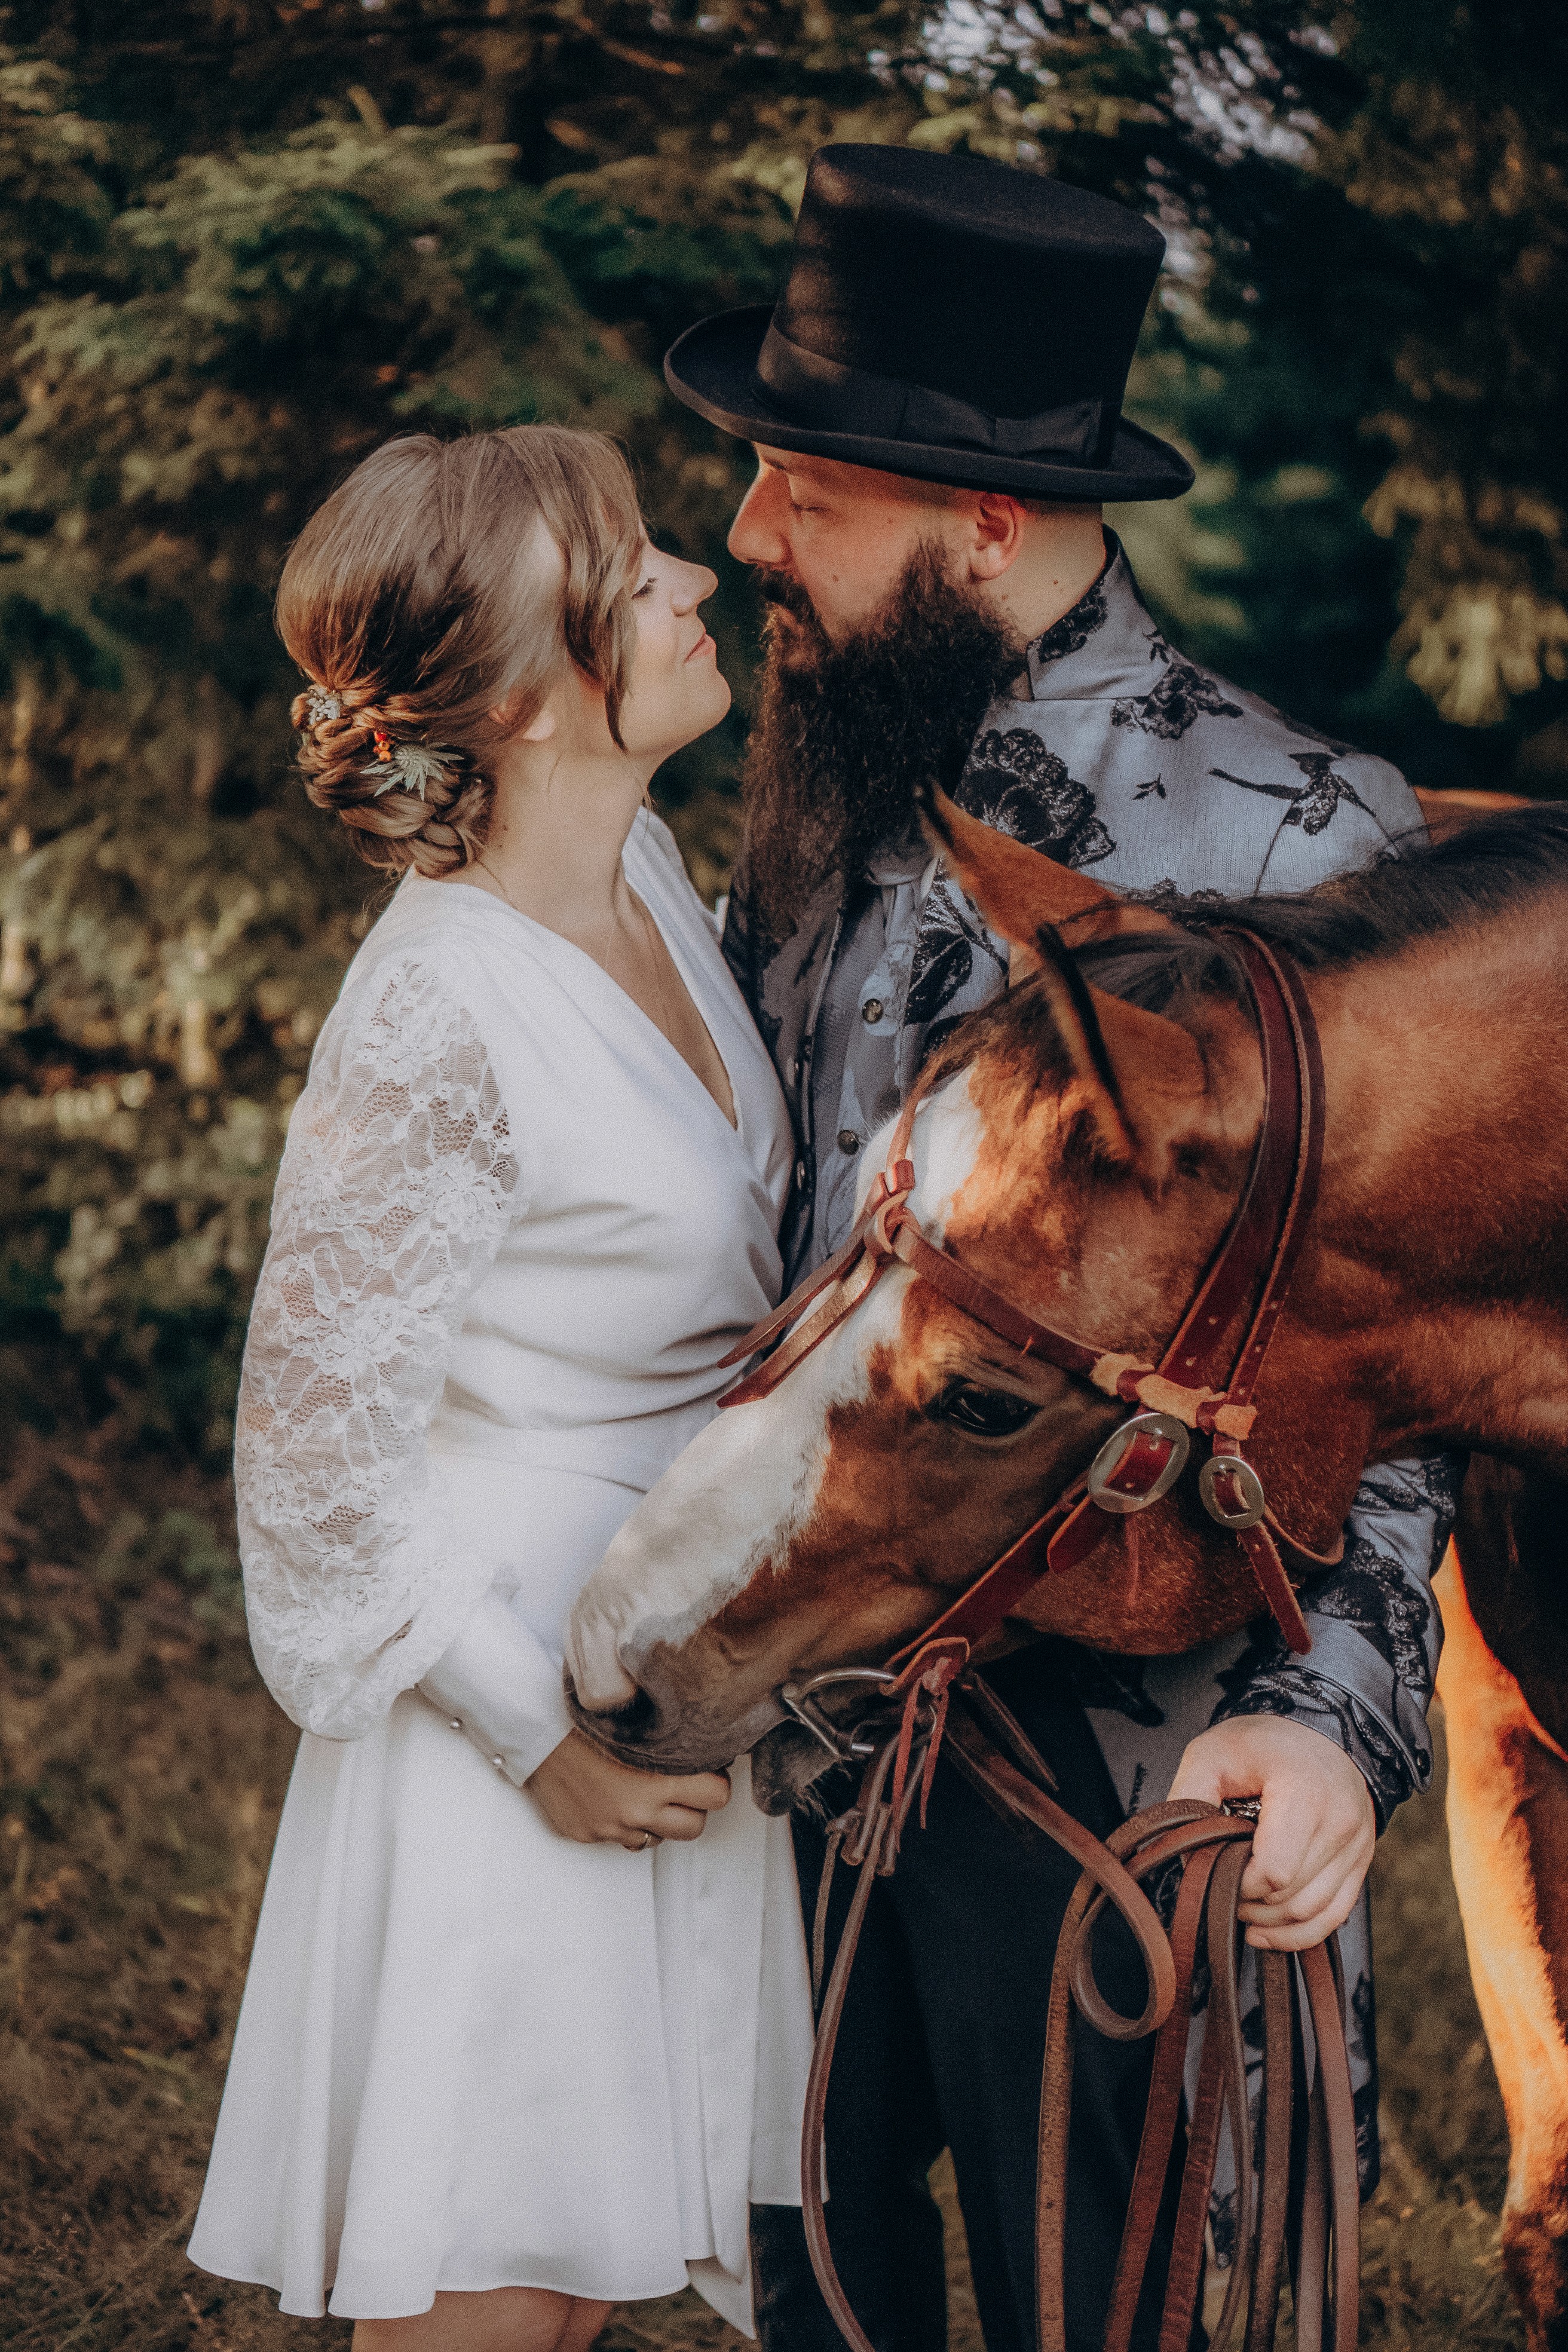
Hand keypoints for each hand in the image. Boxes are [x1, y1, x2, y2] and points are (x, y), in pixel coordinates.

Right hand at [527, 1729, 731, 1851]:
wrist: (536, 1727)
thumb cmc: (586, 1717)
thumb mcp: (640, 1724)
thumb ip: (671, 1744)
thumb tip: (703, 1751)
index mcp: (658, 1779)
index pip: (717, 1796)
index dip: (714, 1783)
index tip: (706, 1772)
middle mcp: (638, 1809)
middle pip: (694, 1826)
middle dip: (692, 1808)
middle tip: (680, 1787)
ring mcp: (612, 1827)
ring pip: (658, 1839)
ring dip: (658, 1821)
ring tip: (644, 1793)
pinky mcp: (589, 1834)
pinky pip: (622, 1840)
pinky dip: (624, 1825)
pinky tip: (613, 1797)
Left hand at [1167, 1717, 1375, 1950]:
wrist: (1324, 1730)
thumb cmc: (1264, 1742)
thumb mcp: (1212, 1753)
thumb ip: (1188, 1798)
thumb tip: (1177, 1852)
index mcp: (1304, 1793)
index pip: (1274, 1872)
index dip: (1239, 1884)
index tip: (1220, 1868)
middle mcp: (1339, 1823)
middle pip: (1291, 1898)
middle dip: (1250, 1905)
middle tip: (1223, 1890)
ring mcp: (1356, 1846)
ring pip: (1312, 1913)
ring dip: (1271, 1922)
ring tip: (1241, 1908)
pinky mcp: (1360, 1862)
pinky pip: (1334, 1916)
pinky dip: (1300, 1933)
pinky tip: (1267, 1931)